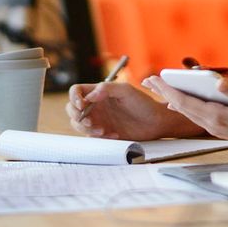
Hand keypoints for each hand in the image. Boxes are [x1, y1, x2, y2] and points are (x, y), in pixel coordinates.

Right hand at [66, 81, 200, 140]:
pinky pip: (91, 136)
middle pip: (71, 108)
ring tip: (103, 131)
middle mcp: (96, 105)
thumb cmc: (143, 103)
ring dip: (86, 129)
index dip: (74, 97)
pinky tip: (114, 135)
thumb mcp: (126, 91)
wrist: (156, 122)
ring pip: (78, 124)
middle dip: (76, 116)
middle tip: (90, 122)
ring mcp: (98, 119)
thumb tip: (89, 96)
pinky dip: (98, 137)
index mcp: (99, 92)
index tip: (82, 105)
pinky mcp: (103, 132)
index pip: (76, 91)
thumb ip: (107, 88)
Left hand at [142, 74, 227, 157]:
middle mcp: (212, 124)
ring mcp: (216, 127)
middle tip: (147, 80)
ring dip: (173, 99)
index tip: (153, 79)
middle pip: (181, 106)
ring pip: (188, 112)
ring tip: (160, 89)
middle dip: (164, 92)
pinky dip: (186, 105)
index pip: (185, 101)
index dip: (168, 89)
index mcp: (217, 116)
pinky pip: (196, 115)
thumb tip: (219, 82)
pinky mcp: (221, 128)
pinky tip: (183, 102)